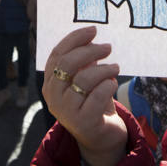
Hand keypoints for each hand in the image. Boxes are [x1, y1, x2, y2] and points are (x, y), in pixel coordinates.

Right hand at [43, 26, 126, 165]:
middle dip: (91, 51)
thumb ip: (85, 61)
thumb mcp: (87, 79)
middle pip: (68, 64)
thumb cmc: (94, 101)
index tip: (93, 30)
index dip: (74, 39)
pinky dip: (109, 85)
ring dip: (105, 69)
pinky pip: (98, 95)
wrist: (102, 136)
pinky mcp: (84, 122)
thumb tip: (92, 36)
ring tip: (115, 68)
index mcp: (51, 83)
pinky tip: (112, 85)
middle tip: (108, 47)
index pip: (57, 55)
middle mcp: (53, 97)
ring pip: (85, 79)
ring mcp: (66, 111)